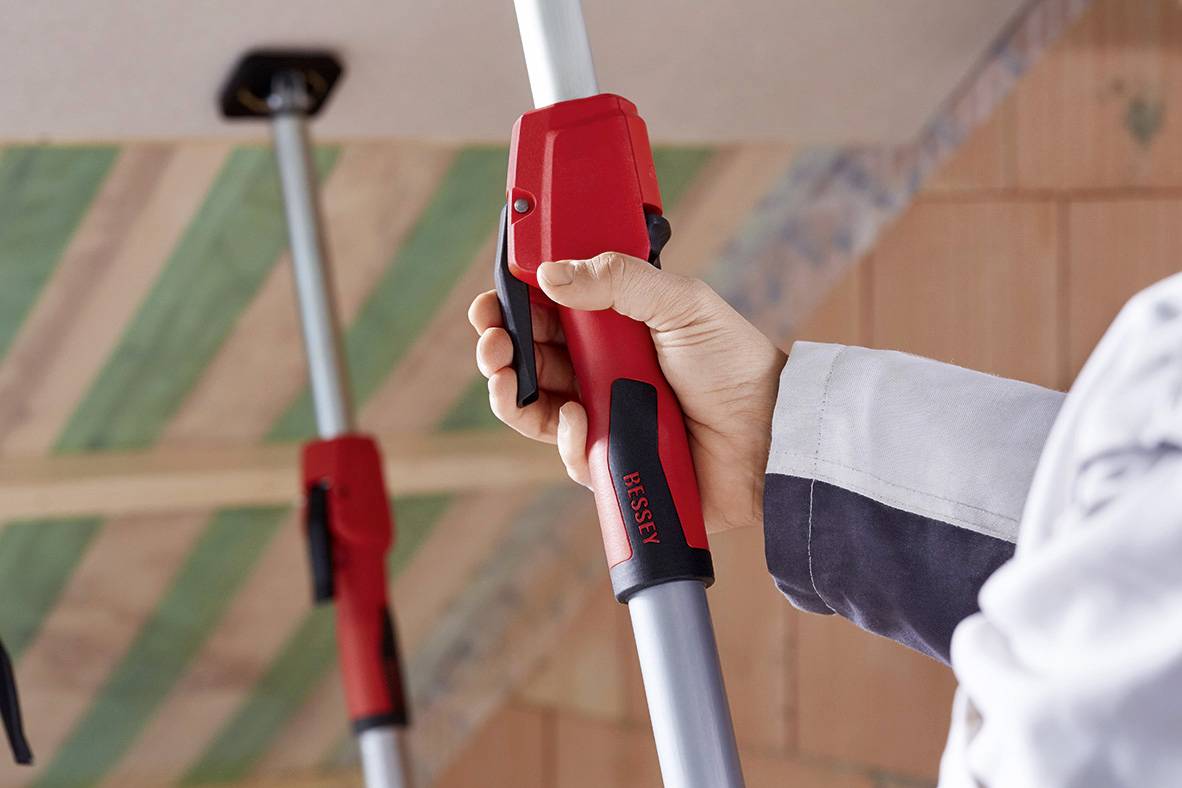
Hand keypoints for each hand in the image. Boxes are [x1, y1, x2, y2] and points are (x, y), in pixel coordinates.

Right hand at [468, 252, 786, 532]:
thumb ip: (619, 280)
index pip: (549, 311)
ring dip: (509, 390)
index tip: (493, 300)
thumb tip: (550, 274)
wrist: (769, 436)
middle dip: (499, 346)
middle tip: (492, 339)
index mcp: (615, 326)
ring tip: (508, 375)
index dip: (515, 305)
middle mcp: (602, 369)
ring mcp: (603, 416)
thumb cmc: (734, 365)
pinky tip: (577, 418)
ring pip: (532, 407)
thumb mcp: (681, 304)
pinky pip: (565, 452)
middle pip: (529, 358)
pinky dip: (561, 435)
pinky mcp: (609, 460)